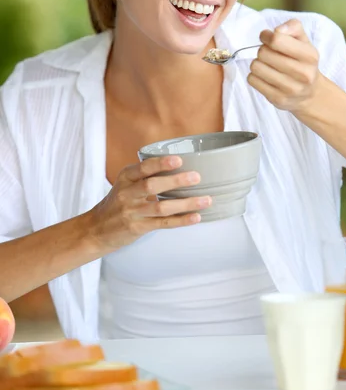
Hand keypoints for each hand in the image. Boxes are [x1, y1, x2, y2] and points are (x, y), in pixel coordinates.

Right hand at [86, 156, 210, 251]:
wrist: (95, 229)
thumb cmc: (117, 203)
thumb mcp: (125, 184)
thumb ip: (145, 175)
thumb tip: (180, 166)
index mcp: (125, 178)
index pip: (142, 168)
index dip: (160, 163)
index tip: (178, 160)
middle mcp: (127, 194)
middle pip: (152, 186)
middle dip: (176, 181)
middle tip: (196, 177)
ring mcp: (132, 212)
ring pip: (161, 207)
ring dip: (186, 203)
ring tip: (206, 200)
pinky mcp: (138, 228)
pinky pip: (163, 223)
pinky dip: (181, 220)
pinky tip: (196, 217)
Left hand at [247, 19, 321, 114]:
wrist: (310, 94)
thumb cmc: (303, 62)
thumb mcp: (304, 41)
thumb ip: (292, 27)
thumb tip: (277, 30)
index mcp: (310, 55)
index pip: (277, 39)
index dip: (266, 36)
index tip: (267, 38)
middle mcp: (303, 73)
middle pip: (263, 53)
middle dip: (263, 50)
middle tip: (270, 54)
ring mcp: (290, 88)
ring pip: (256, 66)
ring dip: (258, 63)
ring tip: (268, 65)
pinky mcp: (278, 99)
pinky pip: (252, 80)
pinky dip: (255, 76)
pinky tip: (265, 77)